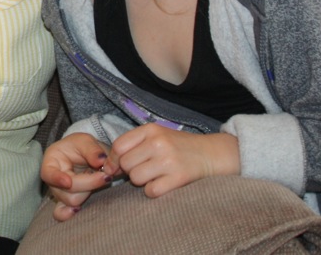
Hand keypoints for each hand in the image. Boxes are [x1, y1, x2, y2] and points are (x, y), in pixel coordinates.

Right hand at [40, 133, 114, 220]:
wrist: (83, 155)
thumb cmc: (80, 146)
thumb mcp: (85, 141)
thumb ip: (92, 150)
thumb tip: (100, 162)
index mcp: (51, 161)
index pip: (48, 173)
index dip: (56, 179)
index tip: (68, 181)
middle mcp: (52, 180)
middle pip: (66, 191)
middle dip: (88, 184)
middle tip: (106, 175)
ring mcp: (59, 193)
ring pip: (72, 201)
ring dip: (89, 192)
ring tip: (99, 179)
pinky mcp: (66, 202)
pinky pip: (62, 214)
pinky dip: (68, 214)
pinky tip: (79, 210)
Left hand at [109, 123, 238, 197]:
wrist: (212, 154)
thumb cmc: (179, 146)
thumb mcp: (157, 136)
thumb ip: (134, 145)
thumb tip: (108, 167)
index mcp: (151, 129)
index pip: (119, 146)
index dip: (113, 160)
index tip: (115, 168)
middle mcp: (158, 143)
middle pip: (125, 164)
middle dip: (129, 171)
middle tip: (143, 170)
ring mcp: (169, 160)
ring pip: (136, 178)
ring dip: (142, 181)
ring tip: (155, 175)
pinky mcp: (178, 178)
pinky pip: (151, 191)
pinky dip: (154, 191)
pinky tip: (163, 183)